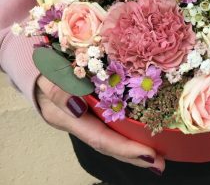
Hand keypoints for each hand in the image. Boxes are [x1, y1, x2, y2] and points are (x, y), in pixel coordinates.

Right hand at [36, 75, 164, 174]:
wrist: (32, 63)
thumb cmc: (40, 68)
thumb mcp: (45, 77)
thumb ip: (58, 91)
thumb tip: (78, 109)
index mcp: (67, 118)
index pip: (100, 139)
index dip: (125, 149)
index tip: (149, 155)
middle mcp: (78, 121)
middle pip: (109, 144)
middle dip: (134, 155)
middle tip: (160, 164)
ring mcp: (85, 115)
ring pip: (111, 135)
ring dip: (133, 145)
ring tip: (159, 152)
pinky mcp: (91, 105)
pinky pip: (111, 120)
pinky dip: (127, 127)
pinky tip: (144, 127)